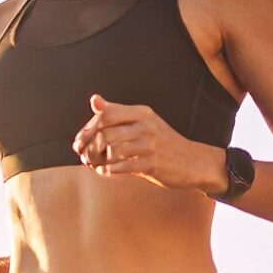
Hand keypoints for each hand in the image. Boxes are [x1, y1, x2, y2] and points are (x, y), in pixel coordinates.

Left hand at [72, 95, 217, 190]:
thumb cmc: (162, 143)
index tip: (79, 142)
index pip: (106, 114)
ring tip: (94, 165)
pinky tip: (106, 172)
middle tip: (84, 157)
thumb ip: (117, 113)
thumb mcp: (142, 122)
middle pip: (105, 134)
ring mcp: (151, 145)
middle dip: (89, 148)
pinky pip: (124, 167)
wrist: (193, 162)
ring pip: (112, 151)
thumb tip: (94, 100)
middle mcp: (146, 126)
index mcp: (142, 113)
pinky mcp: (153, 164)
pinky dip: (110, 171)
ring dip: (97, 161)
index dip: (87, 129)